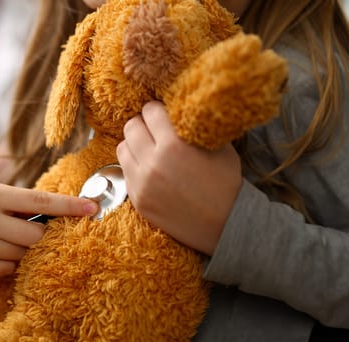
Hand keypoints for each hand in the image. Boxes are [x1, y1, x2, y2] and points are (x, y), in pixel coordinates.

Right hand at [0, 183, 98, 277]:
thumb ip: (20, 202)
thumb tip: (59, 211)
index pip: (40, 202)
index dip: (68, 207)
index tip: (92, 208)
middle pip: (35, 236)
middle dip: (42, 236)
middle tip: (35, 230)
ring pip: (23, 254)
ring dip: (23, 249)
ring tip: (6, 237)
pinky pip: (8, 269)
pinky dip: (9, 262)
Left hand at [116, 101, 241, 255]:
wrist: (225, 226)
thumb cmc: (226, 184)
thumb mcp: (220, 147)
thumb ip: (195, 125)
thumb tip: (180, 108)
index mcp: (174, 145)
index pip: (150, 111)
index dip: (157, 109)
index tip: (163, 114)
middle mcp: (153, 162)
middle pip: (131, 127)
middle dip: (143, 124)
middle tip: (154, 129)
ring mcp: (141, 183)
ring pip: (122, 148)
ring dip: (134, 144)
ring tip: (149, 148)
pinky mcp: (137, 199)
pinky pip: (125, 171)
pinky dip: (134, 165)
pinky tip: (150, 168)